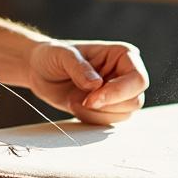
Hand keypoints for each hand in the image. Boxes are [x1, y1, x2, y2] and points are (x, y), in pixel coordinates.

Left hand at [25, 40, 148, 124]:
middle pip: (135, 101)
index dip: (118, 93)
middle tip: (81, 100)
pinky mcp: (108, 108)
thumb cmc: (52, 55)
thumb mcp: (61, 54)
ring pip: (123, 115)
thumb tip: (96, 84)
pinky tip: (76, 105)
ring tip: (75, 100)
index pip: (138, 80)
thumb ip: (78, 67)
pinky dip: (91, 119)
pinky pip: (109, 122)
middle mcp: (125, 74)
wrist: (39, 71)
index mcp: (123, 55)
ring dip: (96, 114)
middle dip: (106, 106)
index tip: (92, 98)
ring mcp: (118, 93)